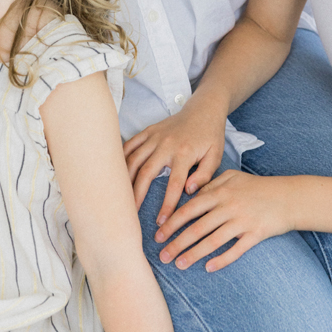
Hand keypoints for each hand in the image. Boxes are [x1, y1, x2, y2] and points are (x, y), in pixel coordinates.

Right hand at [124, 102, 226, 224]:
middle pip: (146, 173)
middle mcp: (166, 144)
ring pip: (133, 159)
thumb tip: (189, 191)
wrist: (203, 109)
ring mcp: (154, 136)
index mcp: (185, 153)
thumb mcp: (216, 155)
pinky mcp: (148, 131)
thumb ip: (205, 175)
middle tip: (130, 214)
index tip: (162, 222)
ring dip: (124, 179)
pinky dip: (121, 158)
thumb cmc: (210, 135)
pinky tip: (116, 173)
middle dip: (137, 195)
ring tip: (120, 197)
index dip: (167, 204)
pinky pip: (130, 145)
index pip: (174, 184)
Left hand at [155, 169, 291, 272]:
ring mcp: (242, 221)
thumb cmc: (257, 187)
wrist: (288, 196)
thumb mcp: (232, 177)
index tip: (157, 234)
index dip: (172, 223)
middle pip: (197, 228)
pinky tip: (208, 268)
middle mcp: (228, 206)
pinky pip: (235, 250)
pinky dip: (221, 260)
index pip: (189, 209)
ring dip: (193, 254)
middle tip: (162, 256)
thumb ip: (211, 185)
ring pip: (212, 241)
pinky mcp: (255, 234)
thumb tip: (190, 195)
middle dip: (177, 243)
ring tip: (179, 265)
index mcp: (220, 191)